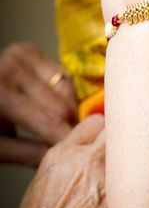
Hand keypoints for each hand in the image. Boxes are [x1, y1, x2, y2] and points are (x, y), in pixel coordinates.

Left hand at [0, 43, 76, 165]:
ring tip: (68, 126)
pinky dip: (64, 93)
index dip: (64, 138)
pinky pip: (60, 74)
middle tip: (75, 142)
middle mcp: (11, 67)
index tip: (80, 152)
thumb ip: (28, 152)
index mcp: (0, 93)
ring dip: (70, 108)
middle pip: (59, 104)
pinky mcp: (28, 50)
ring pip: (65, 87)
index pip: (45, 120)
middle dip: (69, 125)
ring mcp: (21, 54)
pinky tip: (60, 107)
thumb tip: (62, 158)